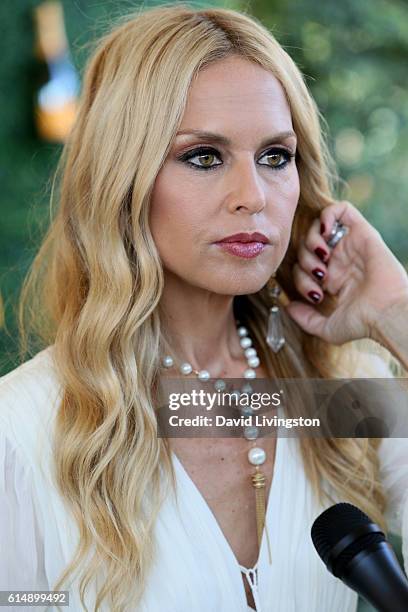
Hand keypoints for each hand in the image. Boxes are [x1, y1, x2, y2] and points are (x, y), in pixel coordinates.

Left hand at [286, 200, 407, 344]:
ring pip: (318, 228)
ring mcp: (351, 246)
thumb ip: (305, 319)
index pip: (302, 268)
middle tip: (318, 275)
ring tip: (322, 256)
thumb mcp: (327, 327)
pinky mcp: (363, 233)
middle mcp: (341, 261)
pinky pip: (342, 210)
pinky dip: (327, 215)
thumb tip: (287, 306)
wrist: (385, 313)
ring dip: (312, 240)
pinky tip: (325, 233)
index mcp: (333, 279)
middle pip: (306, 248)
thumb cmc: (362, 323)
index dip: (299, 278)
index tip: (314, 294)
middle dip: (304, 261)